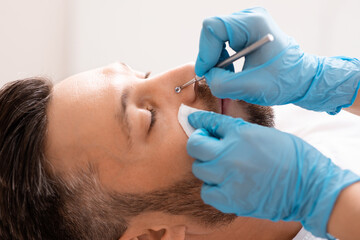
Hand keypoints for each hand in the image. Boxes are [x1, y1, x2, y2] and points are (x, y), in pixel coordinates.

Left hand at [187, 111, 359, 237]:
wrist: (310, 186)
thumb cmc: (292, 157)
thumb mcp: (264, 133)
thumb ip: (237, 131)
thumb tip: (215, 128)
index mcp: (240, 134)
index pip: (209, 122)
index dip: (199, 121)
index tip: (194, 121)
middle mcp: (230, 154)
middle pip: (195, 147)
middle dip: (199, 144)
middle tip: (207, 147)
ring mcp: (229, 178)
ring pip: (199, 170)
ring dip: (207, 168)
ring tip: (221, 169)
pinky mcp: (232, 200)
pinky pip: (207, 193)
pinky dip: (212, 189)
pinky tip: (224, 186)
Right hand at [195, 7, 359, 113]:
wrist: (301, 79)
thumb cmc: (284, 82)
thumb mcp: (249, 87)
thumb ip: (220, 83)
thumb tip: (206, 74)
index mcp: (254, 23)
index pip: (213, 27)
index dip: (205, 51)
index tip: (207, 71)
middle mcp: (250, 16)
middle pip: (212, 30)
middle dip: (211, 56)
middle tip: (217, 75)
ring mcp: (248, 22)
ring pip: (215, 36)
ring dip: (217, 58)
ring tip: (229, 73)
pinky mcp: (246, 30)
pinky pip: (222, 40)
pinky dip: (222, 57)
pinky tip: (233, 68)